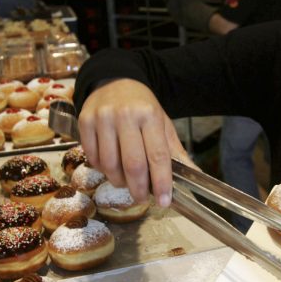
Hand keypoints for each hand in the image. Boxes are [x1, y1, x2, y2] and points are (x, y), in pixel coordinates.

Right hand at [78, 79, 191, 206]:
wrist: (114, 80)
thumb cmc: (142, 106)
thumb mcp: (163, 123)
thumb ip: (176, 152)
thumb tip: (195, 176)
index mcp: (150, 115)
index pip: (157, 155)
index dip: (161, 182)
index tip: (165, 201)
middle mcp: (125, 115)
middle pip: (133, 164)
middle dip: (139, 189)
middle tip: (142, 198)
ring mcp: (102, 118)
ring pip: (110, 165)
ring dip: (119, 181)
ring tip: (126, 181)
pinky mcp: (85, 122)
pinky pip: (92, 158)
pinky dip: (102, 170)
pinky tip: (110, 166)